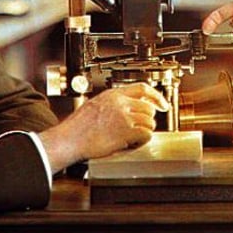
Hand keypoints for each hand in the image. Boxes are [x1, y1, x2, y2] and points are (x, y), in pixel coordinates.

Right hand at [38, 83, 168, 172]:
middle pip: (149, 108)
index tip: (163, 104)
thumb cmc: (78, 127)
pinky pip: (146, 134)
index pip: (143, 89)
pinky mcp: (125, 131)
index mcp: (113, 95)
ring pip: (149, 122)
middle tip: (140, 128)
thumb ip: (113, 103)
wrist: (69, 139)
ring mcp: (124, 117)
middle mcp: (120, 103)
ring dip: (144, 131)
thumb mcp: (95, 104)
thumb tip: (129, 107)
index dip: (156, 96)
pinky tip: (131, 143)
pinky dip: (141, 141)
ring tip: (131, 137)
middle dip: (147, 120)